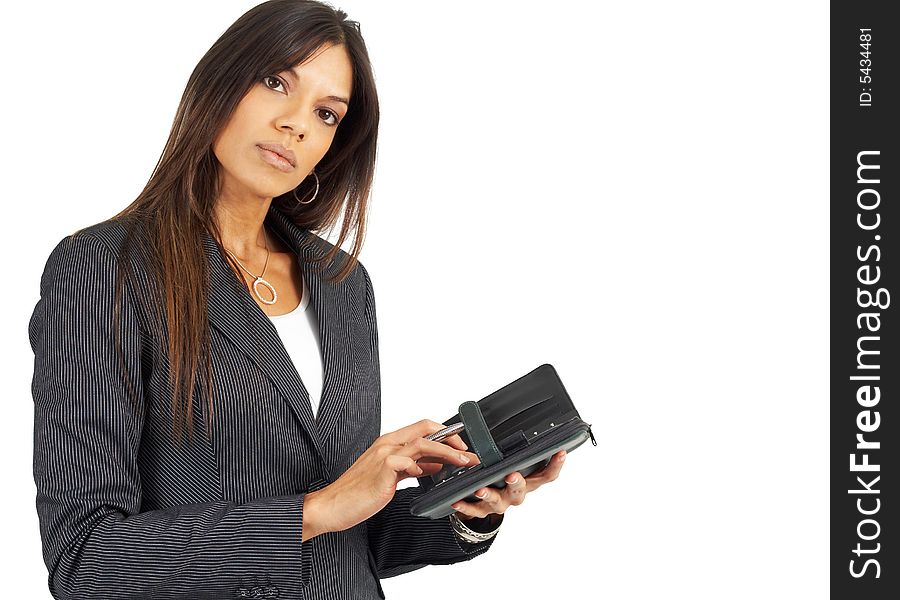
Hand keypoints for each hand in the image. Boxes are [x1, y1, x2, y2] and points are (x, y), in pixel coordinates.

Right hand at [305, 420, 479, 537]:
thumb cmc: (359, 492)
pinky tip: (431, 474)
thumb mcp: (392, 476)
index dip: (445, 434)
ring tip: (464, 461)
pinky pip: (409, 461)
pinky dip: (424, 465)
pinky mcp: (383, 469)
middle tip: (468, 452)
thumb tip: (436, 464)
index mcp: (389, 443)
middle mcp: (387, 444)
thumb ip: (413, 467)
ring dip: (448, 451)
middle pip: (426, 427)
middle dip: (452, 438)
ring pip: (423, 442)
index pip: (423, 427)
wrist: (333, 505)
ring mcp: (385, 455)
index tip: (461, 446)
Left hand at [450, 450, 566, 519]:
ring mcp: (501, 503)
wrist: (490, 504)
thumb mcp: (516, 464)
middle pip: (522, 489)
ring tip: (480, 489)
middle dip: (517, 482)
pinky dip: (466, 506)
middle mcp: (517, 494)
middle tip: (511, 475)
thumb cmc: (505, 478)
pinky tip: (458, 501)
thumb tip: (521, 420)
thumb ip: (519, 450)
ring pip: (497, 501)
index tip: (560, 451)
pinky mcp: (483, 511)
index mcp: (529, 481)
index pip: (547, 475)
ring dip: (489, 495)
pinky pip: (475, 510)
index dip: (556, 464)